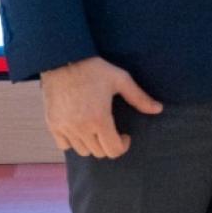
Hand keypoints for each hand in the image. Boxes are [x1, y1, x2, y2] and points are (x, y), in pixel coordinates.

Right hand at [39, 56, 162, 158]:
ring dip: (92, 144)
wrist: (63, 59)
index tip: (125, 135)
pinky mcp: (52, 124)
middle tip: (111, 131)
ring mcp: (65, 127)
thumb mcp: (120, 79)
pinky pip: (64, 145)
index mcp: (99, 120)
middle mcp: (81, 128)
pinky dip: (73, 142)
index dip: (122, 146)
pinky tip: (79, 128)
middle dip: (109, 144)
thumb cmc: (94, 69)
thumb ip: (139, 97)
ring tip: (96, 129)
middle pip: (99, 153)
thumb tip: (158, 109)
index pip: (113, 151)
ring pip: (82, 151)